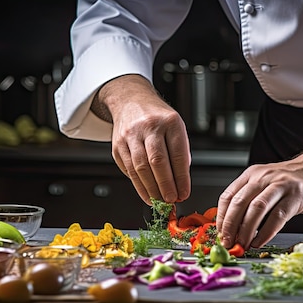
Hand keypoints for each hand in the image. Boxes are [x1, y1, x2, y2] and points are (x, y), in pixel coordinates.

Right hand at [92, 75, 190, 203]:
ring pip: (140, 167)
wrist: (130, 100)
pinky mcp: (118, 145)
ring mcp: (131, 135)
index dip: (181, 177)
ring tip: (160, 201)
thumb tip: (180, 184)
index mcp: (170, 122)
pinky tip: (147, 194)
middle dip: (165, 185)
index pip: (177, 154)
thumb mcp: (175, 127)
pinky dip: (139, 186)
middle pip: (157, 161)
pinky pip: (128, 169)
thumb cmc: (157, 118)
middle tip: (171, 200)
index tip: (184, 193)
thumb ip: (179, 153)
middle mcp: (149, 126)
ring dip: (151, 189)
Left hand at [216, 135, 302, 248]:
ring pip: (256, 209)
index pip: (228, 196)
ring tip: (243, 245)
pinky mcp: (297, 195)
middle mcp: (263, 177)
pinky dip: (266, 232)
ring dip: (246, 230)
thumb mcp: (268, 185)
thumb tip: (234, 229)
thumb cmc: (294, 182)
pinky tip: (260, 242)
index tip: (220, 235)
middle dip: (230, 226)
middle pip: (239, 203)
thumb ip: (252, 201)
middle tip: (228, 244)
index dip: (221, 218)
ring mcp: (280, 185)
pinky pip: (278, 216)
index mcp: (251, 175)